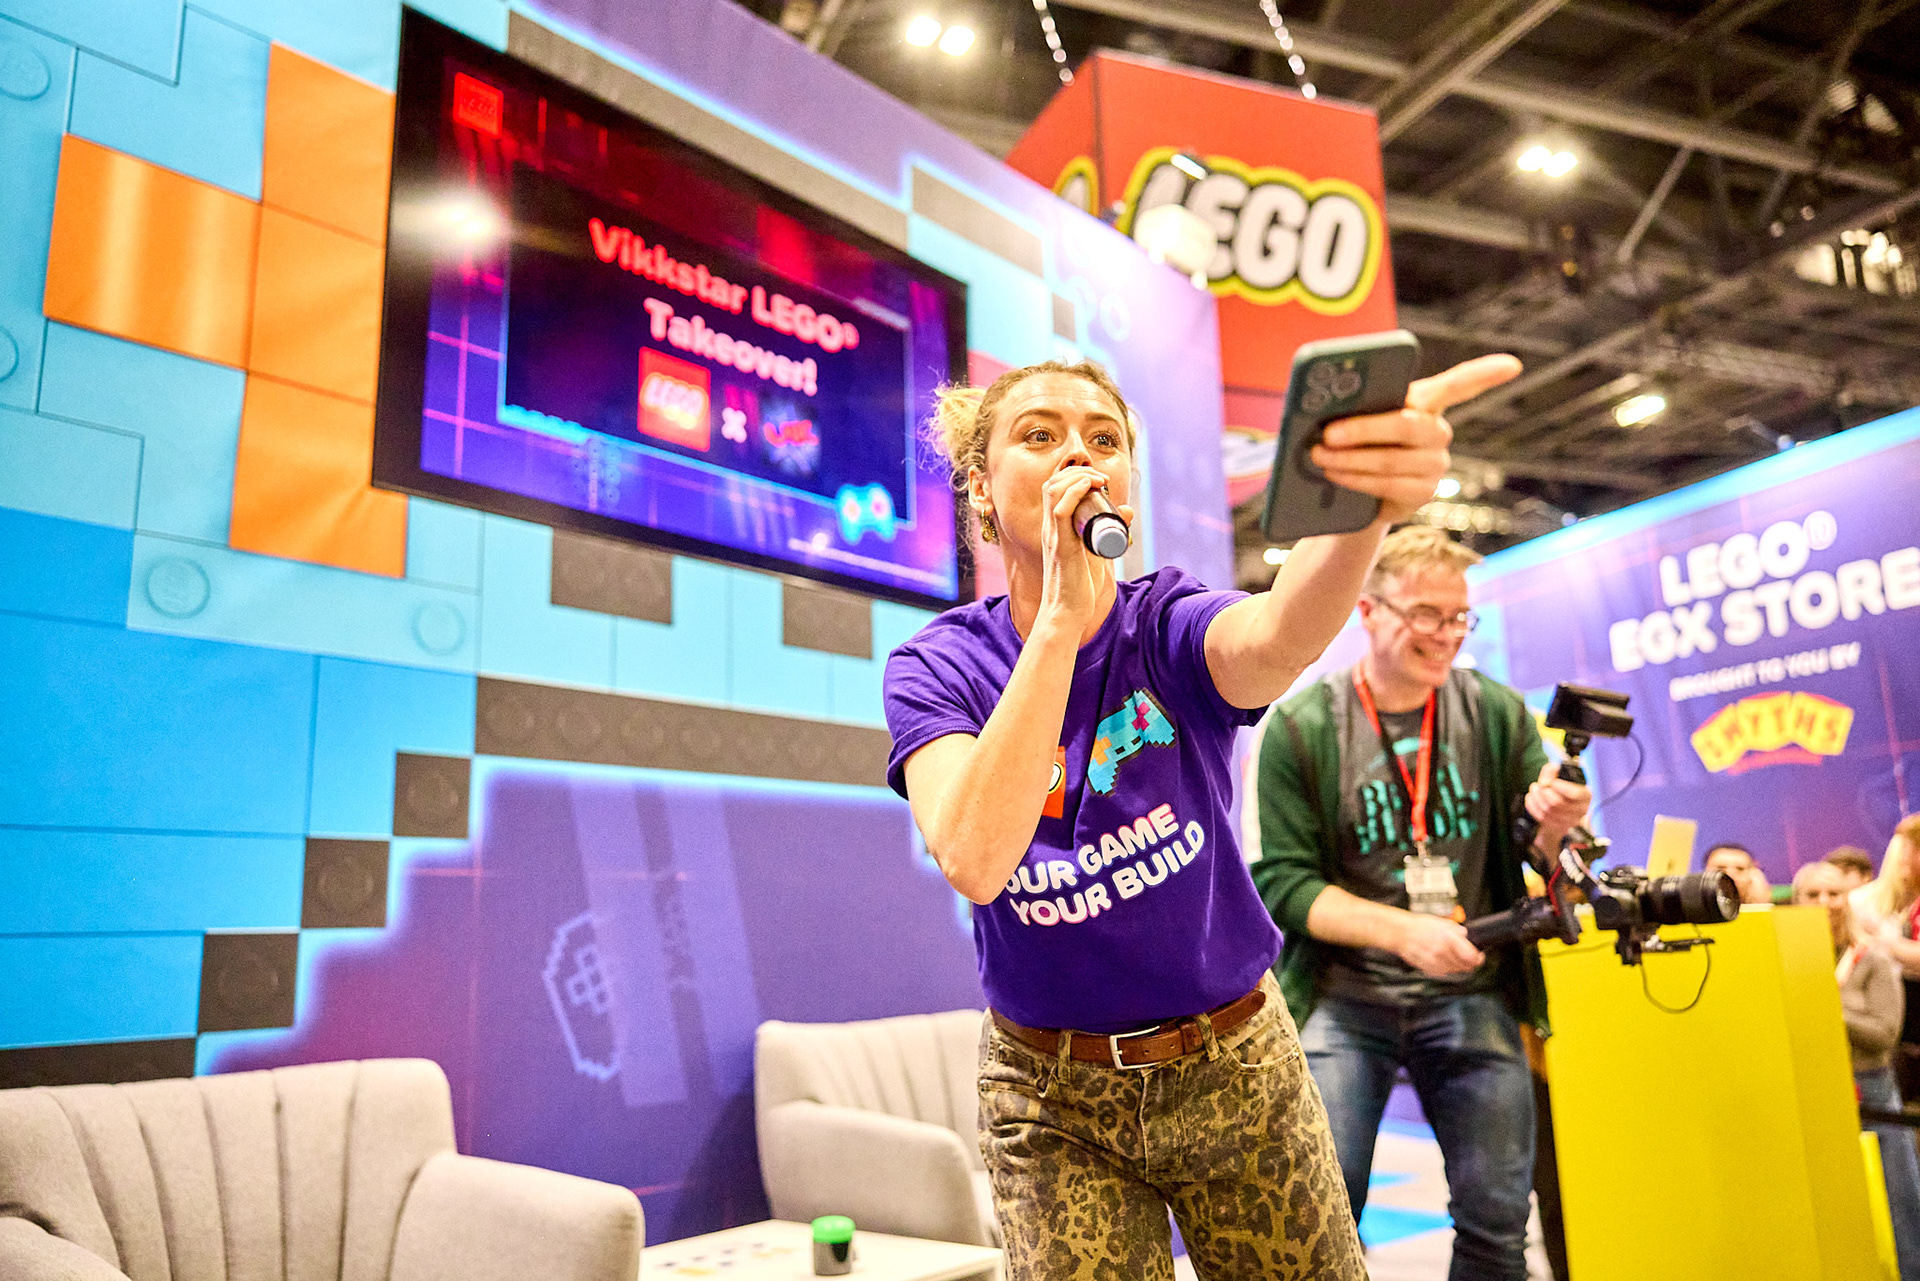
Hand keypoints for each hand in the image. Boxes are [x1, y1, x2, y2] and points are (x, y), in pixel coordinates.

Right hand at [1035, 466, 1131, 633]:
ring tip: (1099, 480)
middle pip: (1052, 483)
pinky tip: (1090, 486)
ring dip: (1078, 477)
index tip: (1099, 480)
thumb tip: (1127, 510)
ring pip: (1054, 490)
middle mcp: (1049, 528)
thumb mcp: (1096, 552)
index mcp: (1054, 528)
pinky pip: (1060, 510)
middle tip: (1101, 479)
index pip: (1053, 488)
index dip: (1074, 475)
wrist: (1067, 613)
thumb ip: (1106, 532)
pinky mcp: (1061, 546)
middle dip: (1078, 471)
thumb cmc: (1079, 588)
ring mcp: (1053, 536)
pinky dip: (1074, 492)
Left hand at [1310, 354, 1521, 522]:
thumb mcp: (1348, 418)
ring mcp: (1434, 464)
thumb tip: (1323, 398)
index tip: (1513, 364)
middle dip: (1364, 428)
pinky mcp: (1422, 493)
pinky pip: (1387, 485)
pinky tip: (1334, 474)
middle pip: (1407, 425)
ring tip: (1318, 456)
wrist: (1350, 494)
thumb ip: (1349, 404)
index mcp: (1426, 402)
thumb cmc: (1349, 442)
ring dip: (1349, 459)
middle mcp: (1437, 431)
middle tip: (1327, 433)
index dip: (1487, 374)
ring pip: (1391, 459)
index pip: (1460, 384)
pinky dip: (1355, 478)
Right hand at [1395, 912, 1484, 976]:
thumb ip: (1456, 930)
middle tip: (1469, 957)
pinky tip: (1442, 958)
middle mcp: (1443, 953)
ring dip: (1458, 965)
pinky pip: (1445, 972)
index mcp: (1449, 939)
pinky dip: (1447, 967)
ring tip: (1452, 955)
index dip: (1479, 958)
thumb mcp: (1441, 922)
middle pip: (1466, 966)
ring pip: (1455, 970)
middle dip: (1470, 962)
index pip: (1472, 957)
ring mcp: (1436, 962)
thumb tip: (1466, 935)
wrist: (1400, 934)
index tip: (1479, 956)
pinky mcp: (1429, 969)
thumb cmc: (1417, 926)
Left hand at [1524, 762, 1591, 851]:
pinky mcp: (1558, 827)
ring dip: (1536, 798)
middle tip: (1538, 785)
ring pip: (1548, 811)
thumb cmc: (1561, 784)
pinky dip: (1533, 806)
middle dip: (1543, 792)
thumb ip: (1553, 770)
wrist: (1559, 798)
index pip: (1575, 794)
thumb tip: (1545, 781)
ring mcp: (1570, 821)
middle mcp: (1581, 810)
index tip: (1552, 782)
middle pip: (1558, 803)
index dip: (1561, 787)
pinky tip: (1531, 798)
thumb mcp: (1559, 772)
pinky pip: (1542, 818)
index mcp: (1586, 795)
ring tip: (1534, 788)